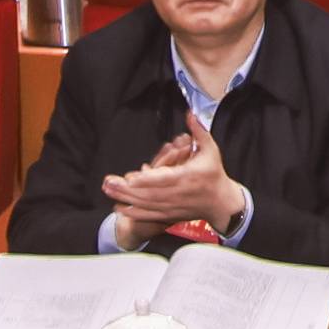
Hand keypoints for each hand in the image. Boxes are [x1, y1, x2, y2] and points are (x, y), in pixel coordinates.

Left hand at [98, 126, 245, 241]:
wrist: (221, 203)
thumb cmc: (214, 174)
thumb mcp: (210, 149)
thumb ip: (198, 131)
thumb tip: (190, 113)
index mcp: (187, 176)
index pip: (164, 178)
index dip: (146, 179)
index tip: (130, 177)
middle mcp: (177, 193)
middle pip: (149, 193)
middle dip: (126, 189)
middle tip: (107, 183)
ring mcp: (172, 206)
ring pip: (146, 204)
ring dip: (125, 198)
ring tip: (108, 191)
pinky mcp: (169, 214)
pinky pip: (149, 215)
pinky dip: (133, 212)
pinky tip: (119, 207)